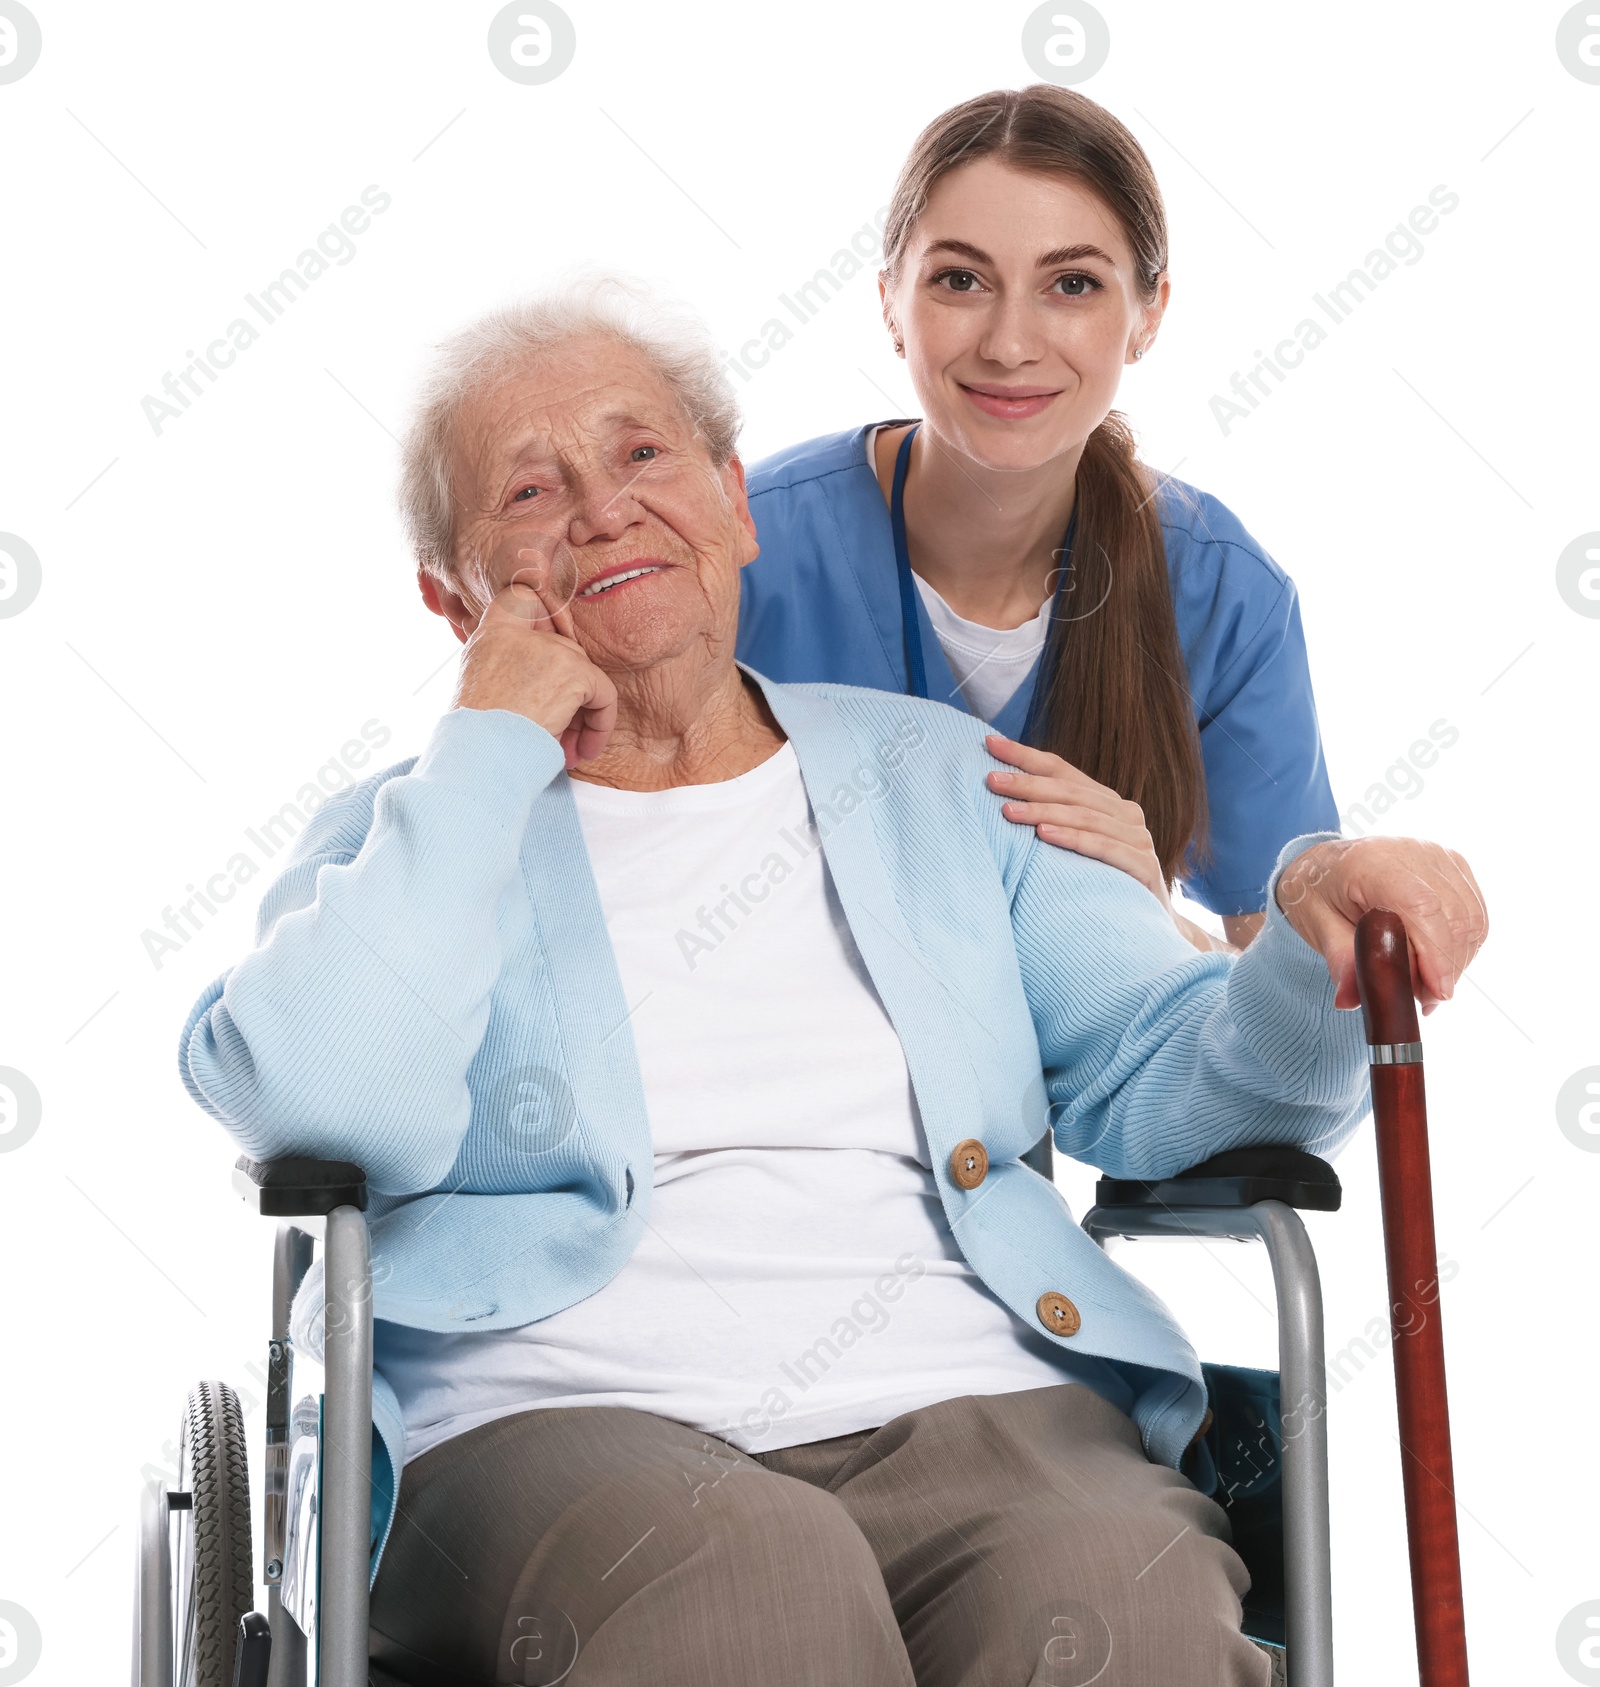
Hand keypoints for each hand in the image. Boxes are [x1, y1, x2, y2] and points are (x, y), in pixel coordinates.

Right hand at [454, 578, 616, 768]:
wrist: (477, 759)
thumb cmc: (474, 739)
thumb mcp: (479, 689)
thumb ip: (507, 668)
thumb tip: (542, 682)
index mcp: (491, 635)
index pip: (523, 598)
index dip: (546, 617)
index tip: (553, 646)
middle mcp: (519, 634)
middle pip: (565, 649)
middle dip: (569, 692)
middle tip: (561, 732)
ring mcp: (548, 649)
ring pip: (586, 674)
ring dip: (583, 716)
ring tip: (570, 751)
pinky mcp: (574, 672)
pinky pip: (604, 694)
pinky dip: (601, 725)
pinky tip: (584, 752)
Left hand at [986, 731, 1173, 903]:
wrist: (1150, 927)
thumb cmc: (1101, 884)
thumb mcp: (1076, 847)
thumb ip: (1053, 820)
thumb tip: (999, 797)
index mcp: (1108, 802)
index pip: (1062, 771)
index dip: (1026, 756)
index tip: (989, 743)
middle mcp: (1127, 814)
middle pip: (1070, 791)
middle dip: (1027, 783)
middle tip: (991, 780)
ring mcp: (1139, 839)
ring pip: (1085, 817)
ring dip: (1043, 811)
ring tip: (1008, 810)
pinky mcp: (1145, 866)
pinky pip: (1105, 848)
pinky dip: (1074, 839)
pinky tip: (1044, 835)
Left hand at [1274, 837, 1487, 1012]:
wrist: (1325, 865)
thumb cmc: (1319, 893)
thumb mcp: (1317, 928)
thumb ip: (1341, 962)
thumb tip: (1350, 1001)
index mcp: (1373, 862)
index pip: (1421, 906)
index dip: (1436, 955)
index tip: (1436, 994)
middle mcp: (1413, 853)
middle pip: (1453, 917)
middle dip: (1444, 968)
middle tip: (1421, 1000)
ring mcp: (1439, 857)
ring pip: (1471, 920)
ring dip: (1455, 962)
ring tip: (1424, 986)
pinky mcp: (1455, 868)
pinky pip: (1475, 916)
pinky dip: (1462, 947)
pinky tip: (1437, 965)